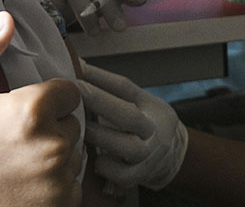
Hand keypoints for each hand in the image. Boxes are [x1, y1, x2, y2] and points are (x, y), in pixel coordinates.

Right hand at [0, 12, 83, 206]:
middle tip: (15, 141)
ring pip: (73, 156)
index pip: (68, 92)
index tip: (25, 112)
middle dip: (50, 128)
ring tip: (17, 165)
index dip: (48, 100)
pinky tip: (24, 187)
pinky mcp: (62, 206)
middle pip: (71, 124)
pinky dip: (55, 187)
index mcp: (30, 111)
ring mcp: (59, 181)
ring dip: (53, 158)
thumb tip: (5, 20)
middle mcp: (52, 146)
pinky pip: (72, 186)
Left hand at [78, 62, 187, 189]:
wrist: (170, 156)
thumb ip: (110, 88)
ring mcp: (148, 156)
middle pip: (129, 115)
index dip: (100, 78)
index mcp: (151, 107)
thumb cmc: (144, 124)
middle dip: (99, 102)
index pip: (126, 88)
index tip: (78, 69)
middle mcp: (153, 130)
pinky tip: (90, 157)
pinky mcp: (138, 177)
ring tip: (76, 126)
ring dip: (99, 135)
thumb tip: (78, 68)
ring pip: (127, 147)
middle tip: (74, 92)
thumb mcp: (137, 101)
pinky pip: (121, 174)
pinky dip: (104, 166)